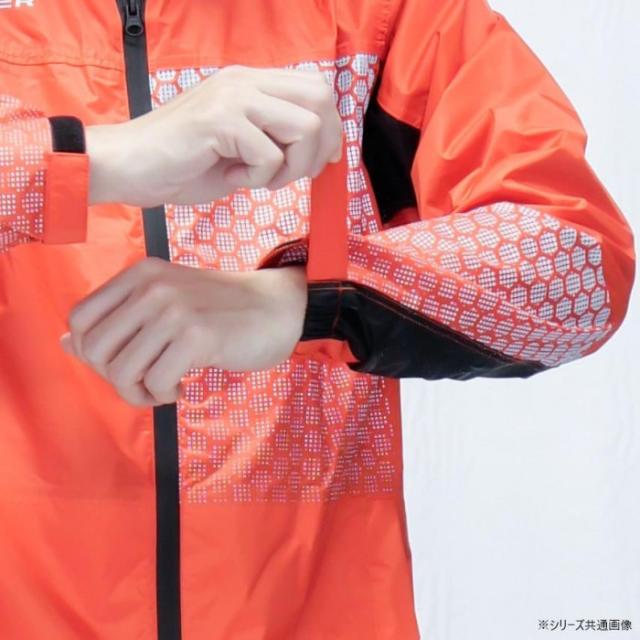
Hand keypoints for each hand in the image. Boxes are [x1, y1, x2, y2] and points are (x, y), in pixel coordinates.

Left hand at [60, 258, 307, 406]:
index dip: (93, 352)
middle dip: (114, 378)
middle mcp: (152, 286)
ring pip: (121, 370)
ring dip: (139, 393)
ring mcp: (175, 309)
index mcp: (139, 274)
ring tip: (163, 389)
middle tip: (145, 383)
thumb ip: (119, 321)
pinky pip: (155, 381)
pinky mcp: (197, 335)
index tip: (125, 362)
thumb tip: (68, 344)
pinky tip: (183, 387)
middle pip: (95, 349)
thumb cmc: (220, 311)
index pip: (80, 319)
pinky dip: (163, 395)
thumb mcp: (166, 306)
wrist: (277, 308)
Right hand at [86, 65, 342, 205]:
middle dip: (319, 148)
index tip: (321, 161)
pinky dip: (259, 178)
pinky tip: (232, 178)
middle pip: (320, 100)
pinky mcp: (220, 120)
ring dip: (291, 166)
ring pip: (304, 126)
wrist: (128, 167)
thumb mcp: (238, 148)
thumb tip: (316, 153)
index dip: (330, 127)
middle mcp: (245, 81)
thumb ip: (272, 140)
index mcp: (250, 83)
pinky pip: (269, 154)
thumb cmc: (180, 163)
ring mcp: (233, 97)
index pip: (315, 89)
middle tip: (294, 174)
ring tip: (259, 179)